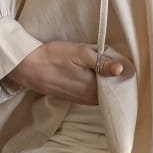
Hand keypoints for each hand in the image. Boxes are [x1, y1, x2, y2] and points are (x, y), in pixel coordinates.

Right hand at [5, 41, 123, 104]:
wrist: (28, 67)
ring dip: (104, 83)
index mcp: (93, 88)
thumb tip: (121, 70)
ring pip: (100, 93)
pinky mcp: (72, 97)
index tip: (124, 64)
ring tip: (104, 68)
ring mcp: (80, 99)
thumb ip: (102, 62)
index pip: (116, 86)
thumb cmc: (54, 57)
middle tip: (115, 63)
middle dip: (114, 80)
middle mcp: (88, 98)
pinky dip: (95, 85)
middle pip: (109, 91)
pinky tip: (92, 74)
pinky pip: (90, 94)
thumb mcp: (80, 53)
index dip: (122, 76)